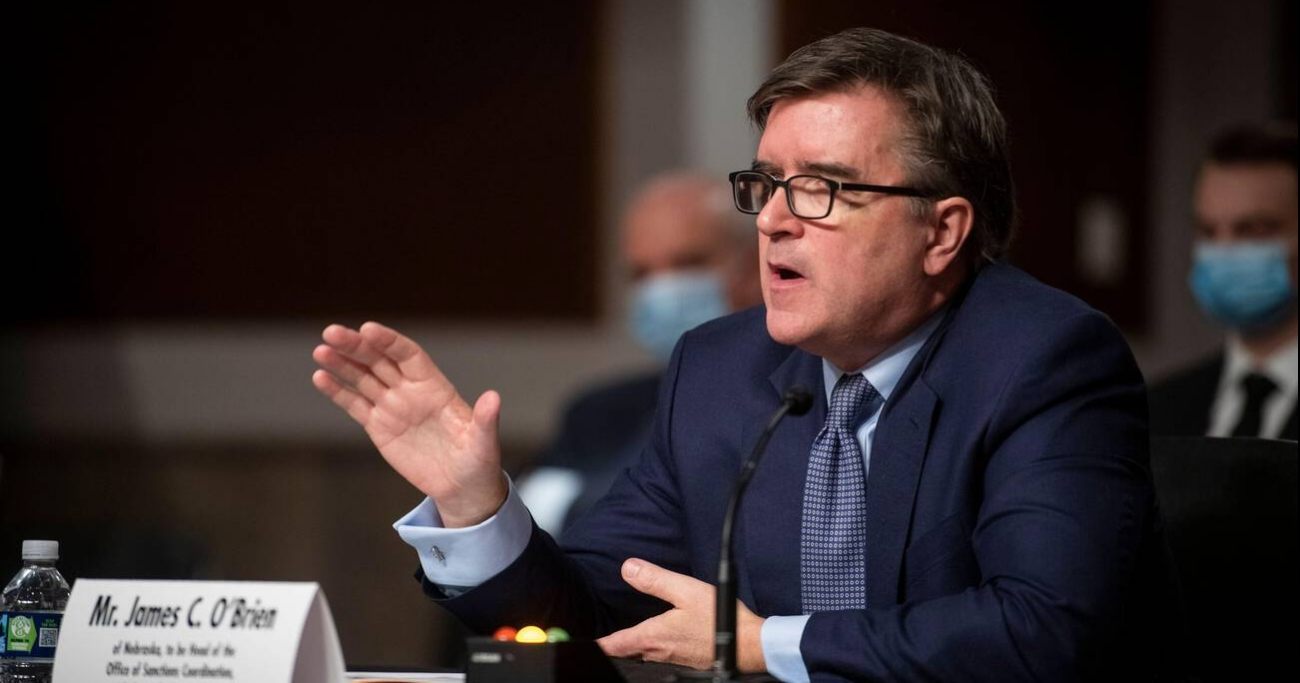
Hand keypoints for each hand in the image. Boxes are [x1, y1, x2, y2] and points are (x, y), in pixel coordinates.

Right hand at [311, 321, 506, 526]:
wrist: (462, 488)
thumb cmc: (479, 461)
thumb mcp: (484, 442)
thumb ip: (485, 420)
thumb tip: (494, 398)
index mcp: (435, 387)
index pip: (408, 355)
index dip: (388, 341)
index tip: (367, 329)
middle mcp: (411, 391)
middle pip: (380, 361)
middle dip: (357, 346)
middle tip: (332, 332)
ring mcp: (393, 407)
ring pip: (363, 379)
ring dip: (342, 364)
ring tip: (321, 351)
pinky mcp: (379, 427)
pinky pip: (355, 405)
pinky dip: (338, 391)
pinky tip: (320, 377)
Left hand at [597, 558, 765, 672]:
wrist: (749, 644)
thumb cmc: (720, 619)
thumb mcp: (686, 591)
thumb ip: (655, 580)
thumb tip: (628, 569)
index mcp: (654, 636)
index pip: (615, 644)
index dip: (598, 644)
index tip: (583, 644)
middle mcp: (660, 651)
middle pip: (628, 651)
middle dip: (613, 646)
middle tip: (600, 641)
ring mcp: (673, 658)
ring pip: (643, 654)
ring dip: (631, 647)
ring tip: (622, 639)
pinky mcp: (687, 659)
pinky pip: (660, 655)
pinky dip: (650, 648)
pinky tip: (657, 639)